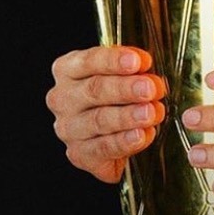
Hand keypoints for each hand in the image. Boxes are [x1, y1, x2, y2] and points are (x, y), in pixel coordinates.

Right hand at [47, 45, 166, 181]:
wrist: (117, 135)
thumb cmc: (121, 95)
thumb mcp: (127, 73)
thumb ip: (135, 67)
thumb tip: (146, 63)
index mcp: (68, 69)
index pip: (88, 61)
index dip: (114, 60)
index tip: (137, 61)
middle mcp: (62, 98)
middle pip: (94, 90)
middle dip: (126, 88)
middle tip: (150, 89)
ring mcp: (68, 128)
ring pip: (99, 120)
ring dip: (128, 116)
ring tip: (151, 113)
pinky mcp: (79, 154)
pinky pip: (103, 148)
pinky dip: (125, 141)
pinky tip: (141, 135)